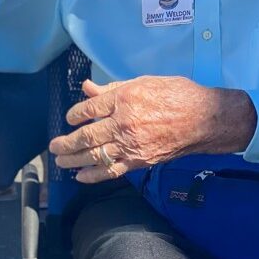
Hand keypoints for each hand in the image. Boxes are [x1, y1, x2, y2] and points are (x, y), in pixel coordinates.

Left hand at [49, 76, 255, 183]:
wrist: (204, 119)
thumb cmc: (176, 95)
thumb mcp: (143, 82)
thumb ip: (112, 88)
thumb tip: (88, 88)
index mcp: (124, 99)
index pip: (89, 109)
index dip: (75, 114)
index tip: (69, 118)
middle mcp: (124, 123)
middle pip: (87, 135)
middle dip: (66, 143)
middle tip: (54, 147)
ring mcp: (131, 144)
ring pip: (95, 155)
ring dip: (74, 160)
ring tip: (61, 161)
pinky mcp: (140, 161)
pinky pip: (112, 170)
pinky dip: (94, 175)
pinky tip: (81, 176)